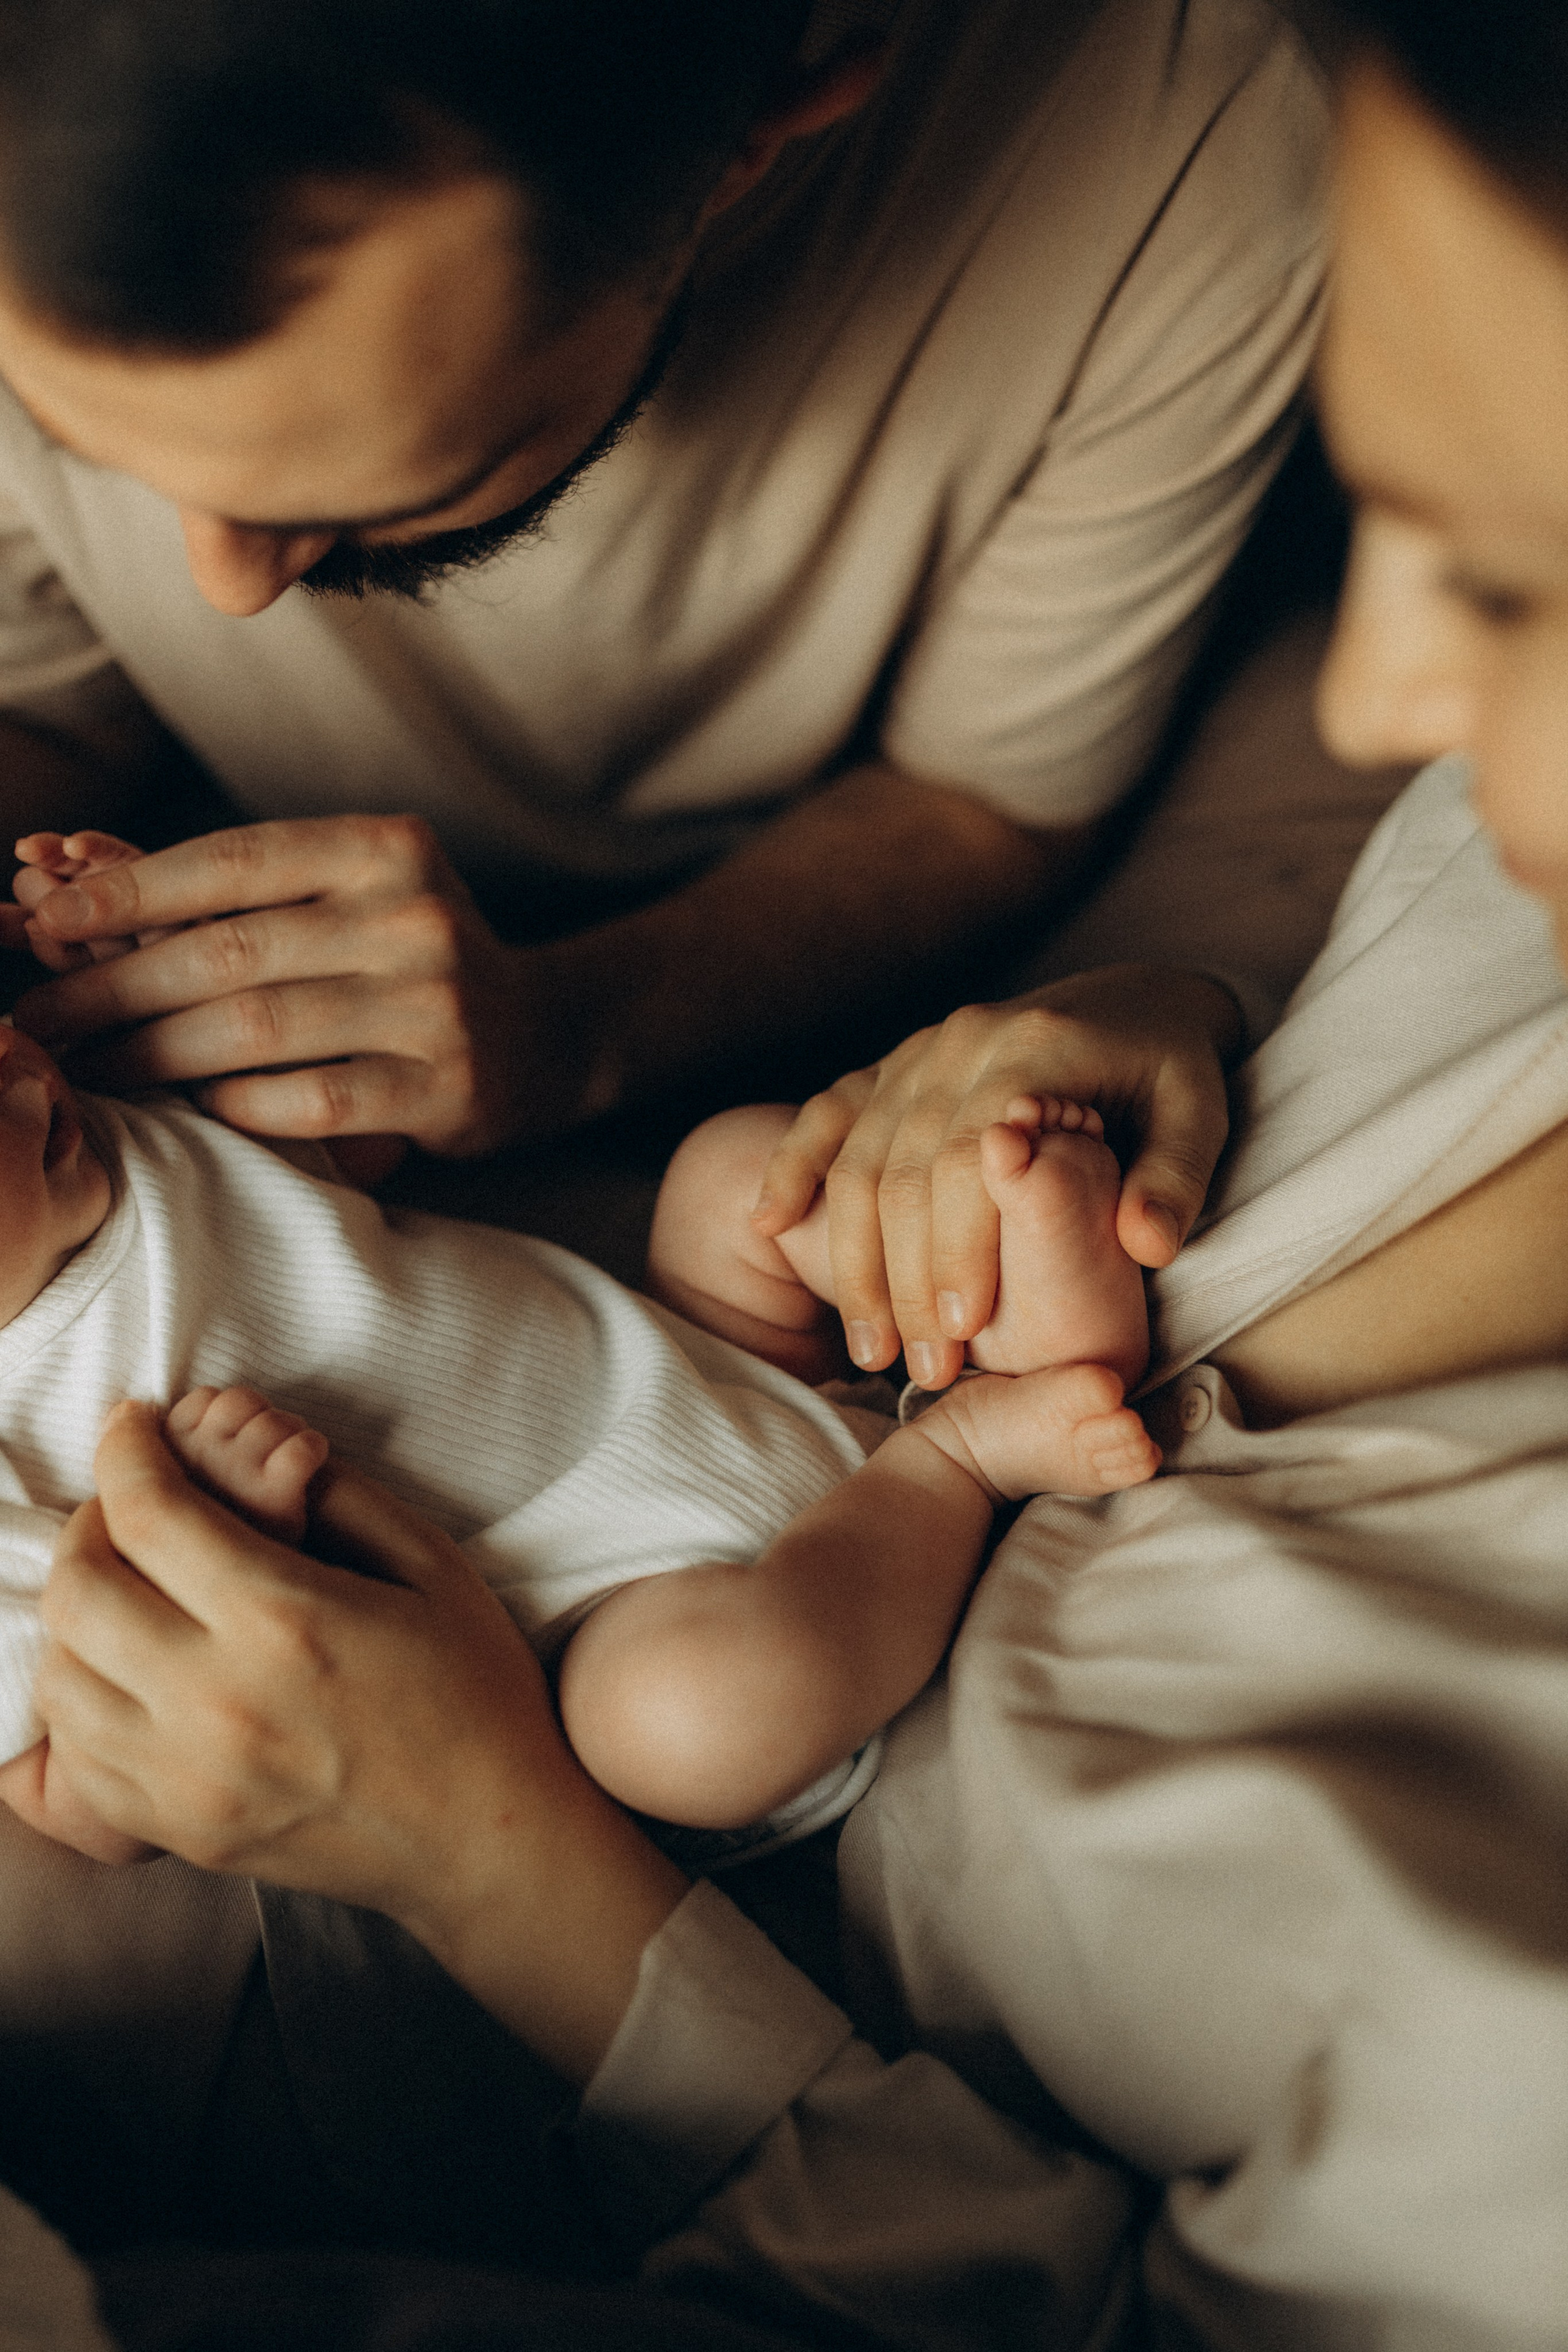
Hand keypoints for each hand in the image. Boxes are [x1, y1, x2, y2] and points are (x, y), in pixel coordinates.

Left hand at [8, 816, 574, 1154]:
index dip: (124, 891)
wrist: (549, 1034)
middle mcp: (414, 914)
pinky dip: (234, 1104)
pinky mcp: (445, 1087)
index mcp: (383, 846)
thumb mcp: (348, 894)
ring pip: (257, 1028)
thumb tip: (74, 874)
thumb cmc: (411, 956)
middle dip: (113, 985)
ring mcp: (436, 1003)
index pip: (227, 860)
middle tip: (40, 1015)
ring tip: (88, 1067)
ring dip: (152, 1053)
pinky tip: (186, 1108)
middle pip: (228, 950)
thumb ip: (238, 890)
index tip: (43, 918)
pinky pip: (310, 1099)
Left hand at [29, 1403, 683, 2080]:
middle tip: (132, 1507)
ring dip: (78, 1617)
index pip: (146, 1514)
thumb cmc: (476, 1692)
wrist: (492, 1837)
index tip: (133, 1425)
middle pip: (78, 1591)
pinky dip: (83, 1703)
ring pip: (60, 1678)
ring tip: (129, 1590)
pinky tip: (131, 1674)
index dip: (124, 1450)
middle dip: (89, 1525)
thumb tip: (260, 1450)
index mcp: (286, 1620)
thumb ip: (339, 1496)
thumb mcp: (430, 1564)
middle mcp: (219, 1703)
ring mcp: (189, 1781)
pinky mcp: (181, 1833)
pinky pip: (77, 1760)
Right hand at [751, 964, 1239, 1387]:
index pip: (971, 1157)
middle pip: (905, 1169)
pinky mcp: (894, 1064)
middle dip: (906, 1279)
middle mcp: (962, 1043)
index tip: (963, 1328)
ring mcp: (920, 1052)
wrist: (1135, 1002)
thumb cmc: (1170, 1073)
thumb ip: (1175, 1178)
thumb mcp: (1200, 1113)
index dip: (959, 1245)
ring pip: (860, 1156)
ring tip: (871, 1346)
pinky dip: (794, 1165)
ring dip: (855, 1258)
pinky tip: (768, 1223)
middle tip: (924, 1371)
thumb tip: (1144, 1243)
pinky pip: (829, 1112)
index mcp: (1034, 1050)